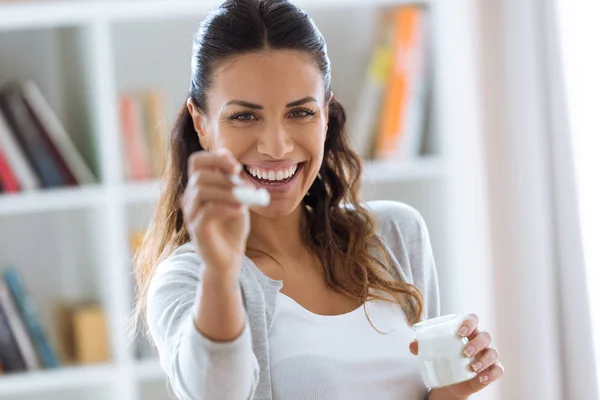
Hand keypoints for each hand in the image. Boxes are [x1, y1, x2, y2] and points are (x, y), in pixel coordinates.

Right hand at [181, 148, 249, 272]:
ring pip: (201, 191)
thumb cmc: (232, 226)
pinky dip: (226, 208)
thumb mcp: (236, 198)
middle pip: (199, 175)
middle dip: (225, 178)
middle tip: (246, 188)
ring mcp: (191, 214)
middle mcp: (190, 198)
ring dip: (227, 193)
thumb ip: (231, 178)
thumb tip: (226, 152)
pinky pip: (207, 212)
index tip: (236, 167)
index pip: (196, 161)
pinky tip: (240, 211)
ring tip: (245, 201)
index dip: (215, 158)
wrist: (230, 257)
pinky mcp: (197, 229)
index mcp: (199, 187)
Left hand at [410, 314, 503, 399]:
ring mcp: (487, 356)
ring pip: (493, 353)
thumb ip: (422, 345)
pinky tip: (481, 378)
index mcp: (467, 331)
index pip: (473, 319)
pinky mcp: (492, 371)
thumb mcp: (431, 351)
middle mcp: (480, 342)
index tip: (460, 332)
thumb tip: (413, 345)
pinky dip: (491, 374)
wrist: (449, 380)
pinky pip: (498, 370)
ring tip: (472, 367)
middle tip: (464, 352)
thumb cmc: (442, 358)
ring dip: (484, 359)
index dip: (469, 322)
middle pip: (485, 336)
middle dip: (476, 343)